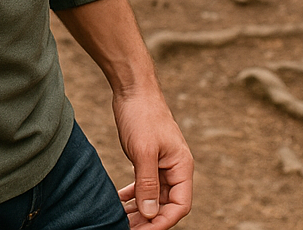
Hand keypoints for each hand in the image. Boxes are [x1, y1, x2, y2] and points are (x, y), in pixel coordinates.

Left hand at [113, 88, 192, 229]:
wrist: (132, 87)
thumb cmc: (142, 114)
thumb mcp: (143, 151)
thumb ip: (147, 183)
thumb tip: (150, 214)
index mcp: (182, 167)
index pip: (179, 205)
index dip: (163, 221)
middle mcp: (175, 168)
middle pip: (165, 204)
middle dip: (148, 219)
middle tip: (127, 228)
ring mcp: (161, 163)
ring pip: (153, 196)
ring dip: (139, 209)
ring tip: (121, 220)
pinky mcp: (147, 157)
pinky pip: (144, 184)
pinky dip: (133, 194)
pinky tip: (119, 201)